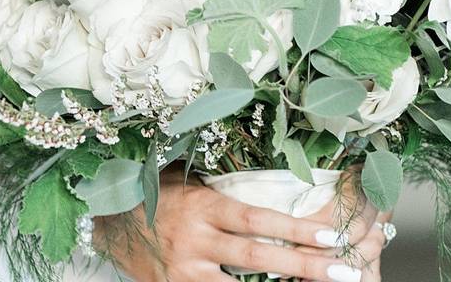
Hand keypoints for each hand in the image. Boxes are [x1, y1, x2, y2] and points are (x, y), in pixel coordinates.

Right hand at [94, 167, 381, 281]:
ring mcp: (184, 270)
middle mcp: (195, 239)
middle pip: (258, 256)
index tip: (332, 236)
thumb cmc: (154, 193)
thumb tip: (274, 183)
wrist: (106, 222)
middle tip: (344, 270)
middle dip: (305, 265)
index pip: (257, 219)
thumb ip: (223, 188)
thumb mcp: (186, 180)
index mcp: (202, 205)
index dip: (296, 229)